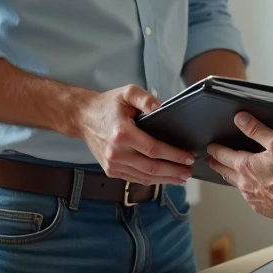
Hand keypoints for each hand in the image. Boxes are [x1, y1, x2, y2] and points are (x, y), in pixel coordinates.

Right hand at [77, 85, 195, 185]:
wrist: (84, 117)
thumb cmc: (107, 105)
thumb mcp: (126, 92)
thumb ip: (144, 98)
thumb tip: (159, 107)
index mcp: (122, 133)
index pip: (154, 149)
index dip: (174, 155)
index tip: (188, 157)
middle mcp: (116, 152)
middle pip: (151, 167)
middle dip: (173, 171)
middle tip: (189, 172)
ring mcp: (112, 164)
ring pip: (144, 177)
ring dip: (165, 179)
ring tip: (181, 178)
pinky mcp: (111, 170)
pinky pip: (135, 179)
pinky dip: (151, 180)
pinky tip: (163, 178)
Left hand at [207, 112, 272, 222]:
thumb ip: (257, 129)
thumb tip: (240, 119)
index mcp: (245, 166)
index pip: (223, 155)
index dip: (215, 150)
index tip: (210, 148)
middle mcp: (245, 184)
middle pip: (225, 172)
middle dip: (217, 164)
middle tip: (211, 161)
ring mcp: (253, 198)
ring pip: (236, 185)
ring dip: (231, 178)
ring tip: (228, 174)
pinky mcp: (263, 208)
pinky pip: (249, 198)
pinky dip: (247, 191)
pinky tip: (252, 190)